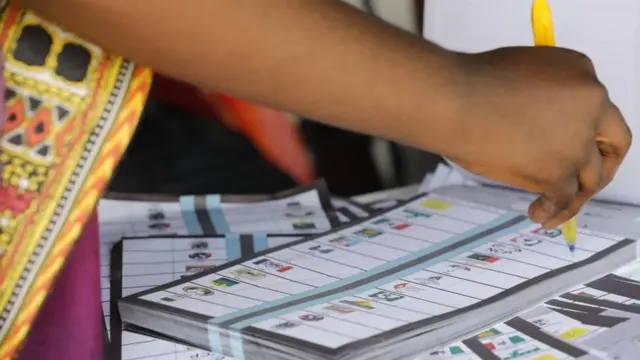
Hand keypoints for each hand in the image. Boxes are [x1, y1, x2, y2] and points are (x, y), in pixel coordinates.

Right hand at [446, 46, 631, 227]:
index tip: (575, 145)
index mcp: (581, 72)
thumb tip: (543, 127)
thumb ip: (545, 95)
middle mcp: (591, 105)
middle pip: (614, 143)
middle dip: (602, 166)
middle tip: (584, 182)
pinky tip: (538, 215)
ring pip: (590, 178)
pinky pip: (564, 199)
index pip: (599, 109)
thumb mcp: (523, 70)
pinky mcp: (556, 171)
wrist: (451, 101)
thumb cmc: (470, 84)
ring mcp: (576, 141)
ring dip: (576, 196)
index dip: (587, 130)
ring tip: (553, 208)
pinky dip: (553, 211)